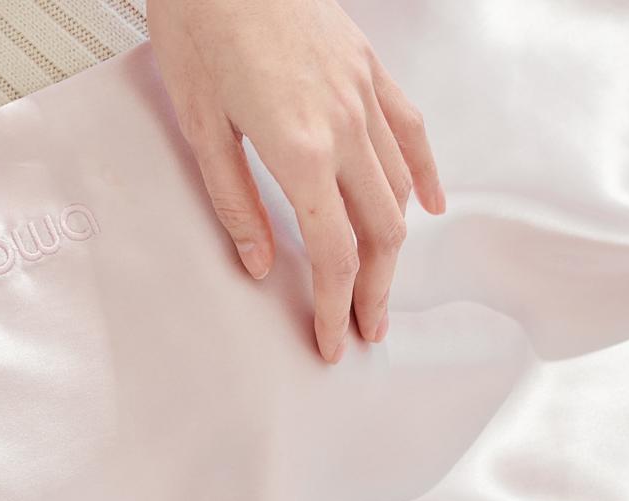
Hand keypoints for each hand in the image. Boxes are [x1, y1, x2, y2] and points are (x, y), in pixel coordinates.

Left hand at [148, 0, 444, 361]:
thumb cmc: (200, 25)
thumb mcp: (200, 127)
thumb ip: (235, 202)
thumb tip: (259, 263)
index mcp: (299, 148)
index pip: (333, 252)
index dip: (336, 306)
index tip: (333, 341)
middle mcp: (344, 124)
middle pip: (379, 232)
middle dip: (374, 292)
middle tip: (365, 330)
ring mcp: (363, 93)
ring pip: (399, 188)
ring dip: (395, 246)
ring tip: (382, 283)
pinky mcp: (368, 68)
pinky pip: (410, 132)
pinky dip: (423, 175)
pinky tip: (428, 205)